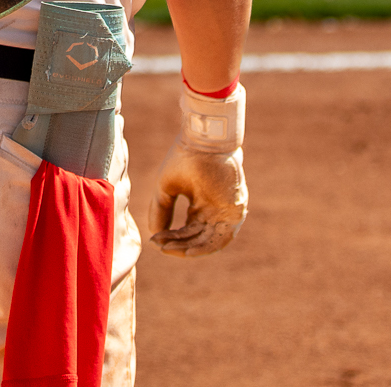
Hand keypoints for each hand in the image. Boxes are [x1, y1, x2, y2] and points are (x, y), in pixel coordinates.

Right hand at [149, 83, 247, 257]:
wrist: (205, 140)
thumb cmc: (185, 159)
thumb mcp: (167, 188)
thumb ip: (161, 211)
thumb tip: (155, 235)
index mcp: (201, 205)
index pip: (187, 230)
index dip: (171, 238)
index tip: (155, 241)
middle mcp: (215, 212)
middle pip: (198, 238)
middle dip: (178, 245)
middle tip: (161, 246)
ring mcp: (226, 213)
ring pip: (209, 242)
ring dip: (191, 250)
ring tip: (171, 250)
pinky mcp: (235, 212)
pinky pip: (222, 238)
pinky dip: (206, 247)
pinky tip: (188, 250)